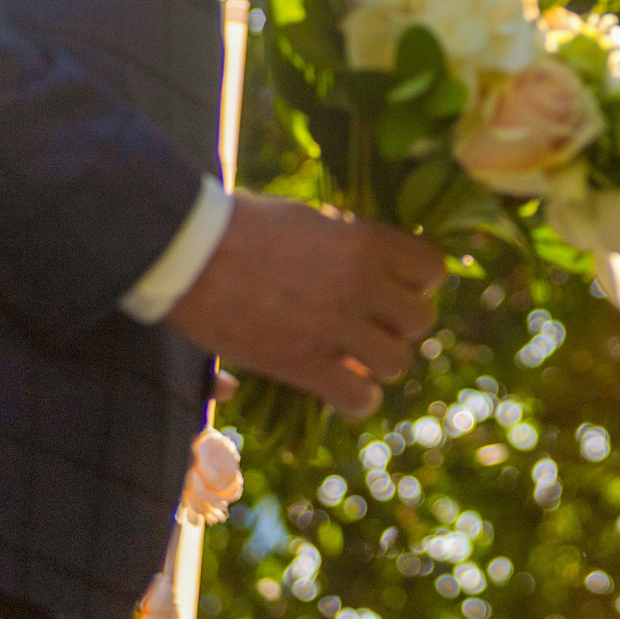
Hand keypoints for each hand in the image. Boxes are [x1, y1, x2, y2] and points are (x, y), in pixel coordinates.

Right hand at [166, 192, 445, 416]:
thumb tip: (377, 266)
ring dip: (379, 363)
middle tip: (371, 324)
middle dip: (399, 324)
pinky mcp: (302, 364)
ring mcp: (334, 327)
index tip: (395, 286)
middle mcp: (361, 284)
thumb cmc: (243, 224)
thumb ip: (350, 243)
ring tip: (354, 357)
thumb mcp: (312, 218)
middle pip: (421, 320)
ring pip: (397, 362)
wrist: (187, 251)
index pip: (432, 269)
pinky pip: (358, 398)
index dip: (418, 281)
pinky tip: (337, 388)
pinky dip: (355, 400)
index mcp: (366, 241)